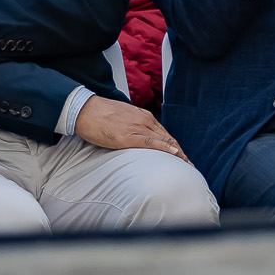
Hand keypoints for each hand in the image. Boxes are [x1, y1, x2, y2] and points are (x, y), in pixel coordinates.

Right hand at [75, 94, 189, 158]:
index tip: (182, 156)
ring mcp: (138, 127)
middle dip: (180, 152)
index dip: (175, 146)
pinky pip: (151, 143)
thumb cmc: (100, 115)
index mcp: (143, 117)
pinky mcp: (128, 136)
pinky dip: (165, 148)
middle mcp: (144, 120)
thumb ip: (132, 126)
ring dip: (177, 153)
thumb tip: (136, 138)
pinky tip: (174, 154)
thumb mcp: (122, 119)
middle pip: (168, 138)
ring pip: (164, 141)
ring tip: (186, 164)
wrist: (85, 110)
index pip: (164, 134)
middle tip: (189, 164)